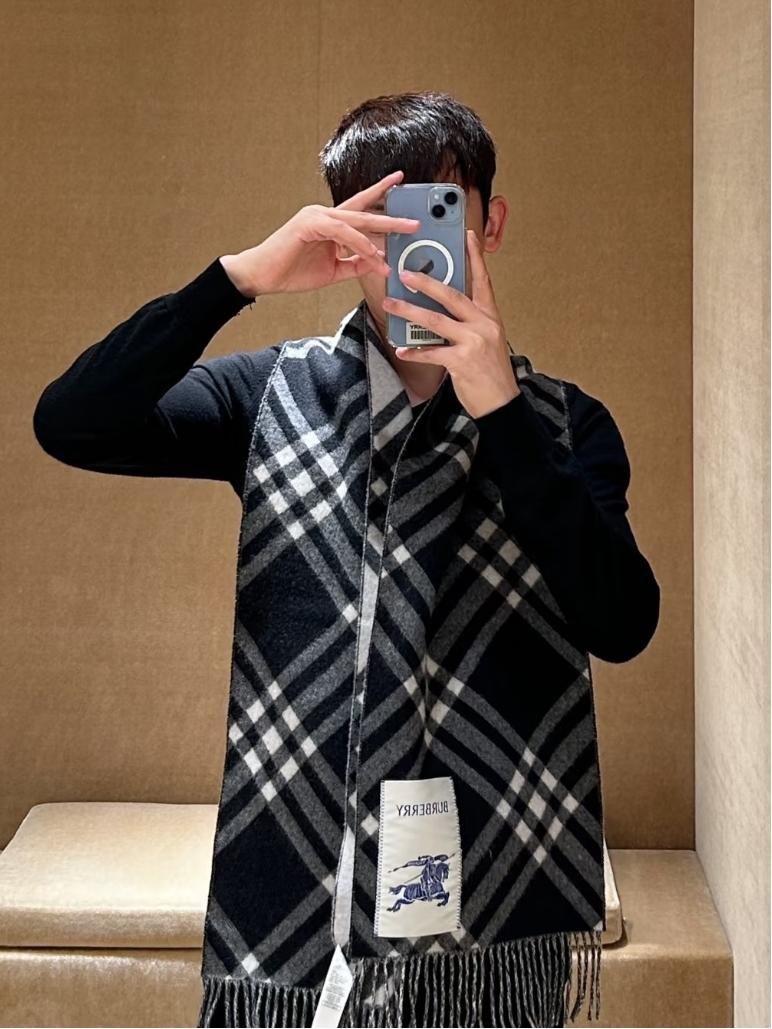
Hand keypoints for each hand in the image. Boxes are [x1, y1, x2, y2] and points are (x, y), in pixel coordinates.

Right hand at [219, 170, 420, 296]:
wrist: (261, 277)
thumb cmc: (290, 271)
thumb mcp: (332, 271)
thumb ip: (353, 264)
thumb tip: (376, 263)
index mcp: (330, 223)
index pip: (360, 208)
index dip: (380, 195)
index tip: (399, 183)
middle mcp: (325, 215)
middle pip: (365, 212)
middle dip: (392, 216)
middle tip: (415, 220)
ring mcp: (316, 216)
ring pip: (356, 220)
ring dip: (381, 228)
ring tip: (401, 235)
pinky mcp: (309, 223)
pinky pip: (342, 231)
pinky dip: (359, 243)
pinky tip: (372, 254)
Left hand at [381, 230, 519, 418]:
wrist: (501, 403)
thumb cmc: (490, 371)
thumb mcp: (486, 341)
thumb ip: (468, 323)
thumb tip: (438, 311)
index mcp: (490, 317)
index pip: (483, 281)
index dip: (475, 257)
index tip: (467, 236)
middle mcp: (484, 325)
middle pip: (452, 295)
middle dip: (426, 282)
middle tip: (405, 273)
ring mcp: (473, 342)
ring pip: (435, 320)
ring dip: (409, 312)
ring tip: (390, 304)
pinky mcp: (462, 361)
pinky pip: (431, 352)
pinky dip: (414, 351)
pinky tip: (402, 349)